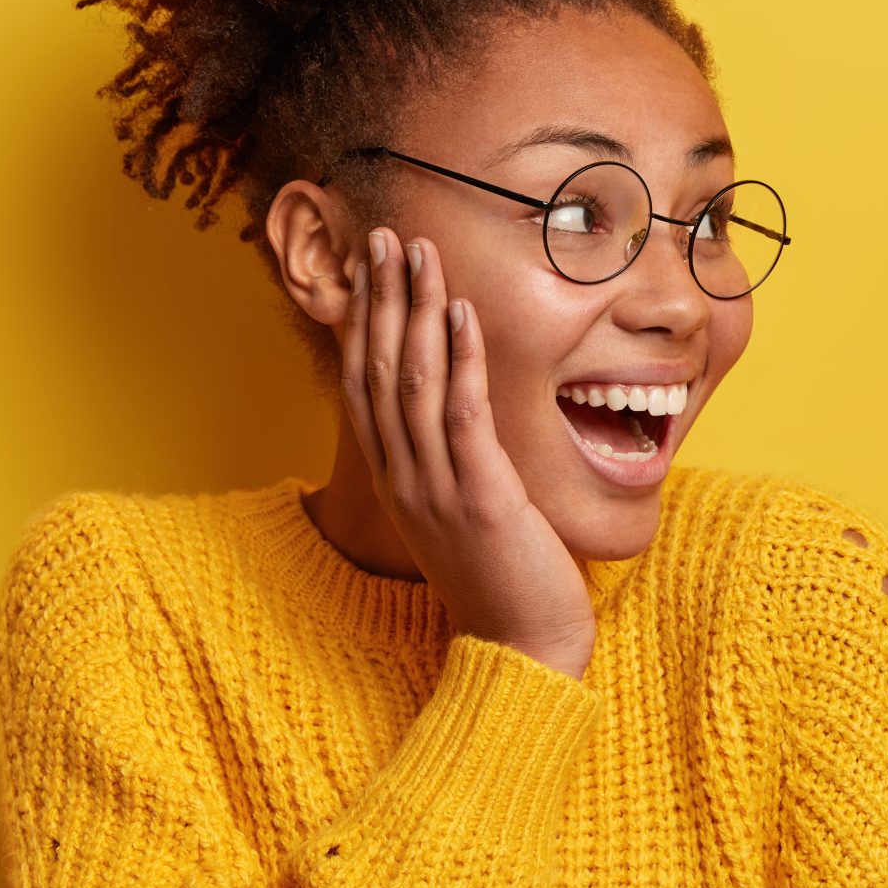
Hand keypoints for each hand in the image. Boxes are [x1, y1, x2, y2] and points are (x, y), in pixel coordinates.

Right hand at [341, 227, 596, 678]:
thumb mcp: (463, 514)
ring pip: (415, 382)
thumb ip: (453, 467)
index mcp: (396, 479)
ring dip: (417, 312)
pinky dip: (460, 359)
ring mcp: (436, 486)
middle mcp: (404, 477)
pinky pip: (462, 415)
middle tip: (384, 236)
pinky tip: (462, 314)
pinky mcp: (480, 496)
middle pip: (380, 369)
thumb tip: (464, 421)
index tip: (369, 268)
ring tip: (422, 255)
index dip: (365, 320)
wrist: (522, 651)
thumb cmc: (503, 580)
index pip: (366, 383)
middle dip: (382, 298)